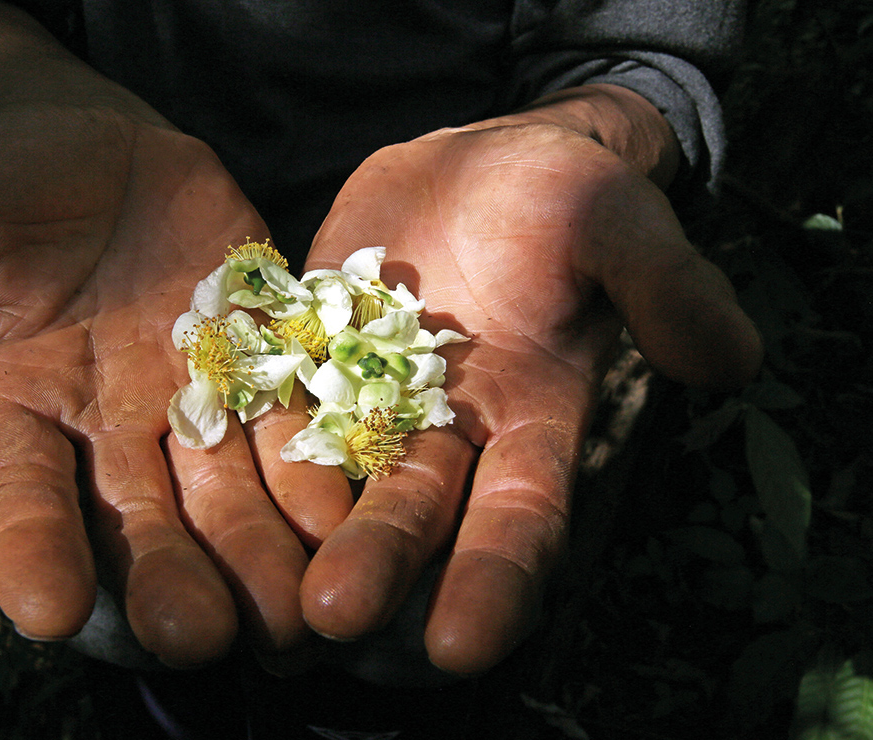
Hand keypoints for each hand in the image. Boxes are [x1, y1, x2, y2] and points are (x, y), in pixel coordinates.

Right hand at [0, 97, 315, 665]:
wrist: (100, 147)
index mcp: (20, 408)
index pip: (18, 494)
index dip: (28, 550)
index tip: (44, 615)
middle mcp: (110, 428)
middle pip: (139, 518)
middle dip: (168, 575)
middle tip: (198, 637)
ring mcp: (195, 402)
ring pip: (229, 491)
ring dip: (260, 550)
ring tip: (291, 612)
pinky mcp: (264, 363)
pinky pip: (296, 423)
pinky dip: (323, 468)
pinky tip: (354, 513)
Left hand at [275, 100, 761, 674]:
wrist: (478, 167)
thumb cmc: (562, 197)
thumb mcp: (618, 224)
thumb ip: (667, 287)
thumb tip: (732, 360)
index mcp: (532, 424)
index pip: (519, 520)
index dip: (494, 582)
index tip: (460, 648)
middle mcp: (449, 436)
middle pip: (413, 514)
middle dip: (379, 566)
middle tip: (331, 620)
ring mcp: (371, 403)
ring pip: (333, 477)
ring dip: (299, 532)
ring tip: (259, 589)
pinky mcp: (310, 363)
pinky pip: (274, 406)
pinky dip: (246, 445)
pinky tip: (201, 484)